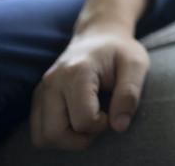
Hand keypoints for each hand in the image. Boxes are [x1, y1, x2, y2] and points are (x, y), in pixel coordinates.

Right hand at [30, 0, 150, 149]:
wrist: (99, 34)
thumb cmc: (120, 50)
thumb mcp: (136, 65)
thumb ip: (130, 94)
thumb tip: (120, 127)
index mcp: (77, 72)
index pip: (83, 120)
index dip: (103, 124)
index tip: (113, 110)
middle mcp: (52, 82)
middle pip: (54, 135)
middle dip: (82, 139)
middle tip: (100, 121)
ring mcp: (41, 90)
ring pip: (42, 138)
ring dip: (68, 140)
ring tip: (89, 121)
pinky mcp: (38, 98)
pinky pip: (40, 132)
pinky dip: (59, 134)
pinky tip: (77, 119)